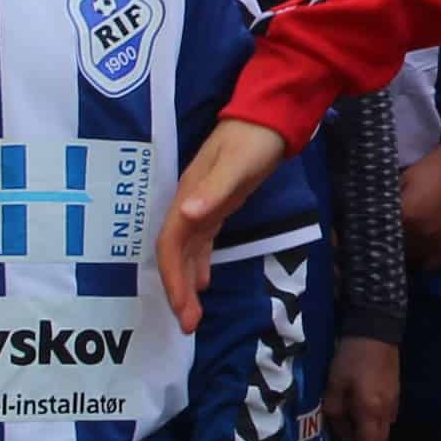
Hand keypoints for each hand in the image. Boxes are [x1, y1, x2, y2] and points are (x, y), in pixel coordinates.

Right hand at [163, 118, 292, 324]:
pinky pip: (202, 242)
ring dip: (187, 282)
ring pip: (187, 251)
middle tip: (188, 325)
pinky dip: (200, 264)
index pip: (171, 244)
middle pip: (175, 253)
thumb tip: (188, 216)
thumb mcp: (236, 164)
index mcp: (189, 196)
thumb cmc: (253, 138)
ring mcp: (203, 205)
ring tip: (193, 316)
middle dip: (178, 290)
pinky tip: (204, 283)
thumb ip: (214, 191)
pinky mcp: (218, 205)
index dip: (172, 277)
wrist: (269, 115)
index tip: (182, 309)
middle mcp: (190, 204)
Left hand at [330, 336, 399, 440]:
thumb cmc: (352, 357)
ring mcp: (394, 402)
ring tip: (346, 419)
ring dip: (365, 431)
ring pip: (382, 430)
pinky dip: (371, 419)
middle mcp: (387, 411)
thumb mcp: (334, 383)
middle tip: (340, 437)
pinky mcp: (396, 392)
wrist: (376, 329)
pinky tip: (358, 405)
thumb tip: (337, 428)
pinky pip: (385, 416)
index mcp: (371, 410)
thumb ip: (334, 410)